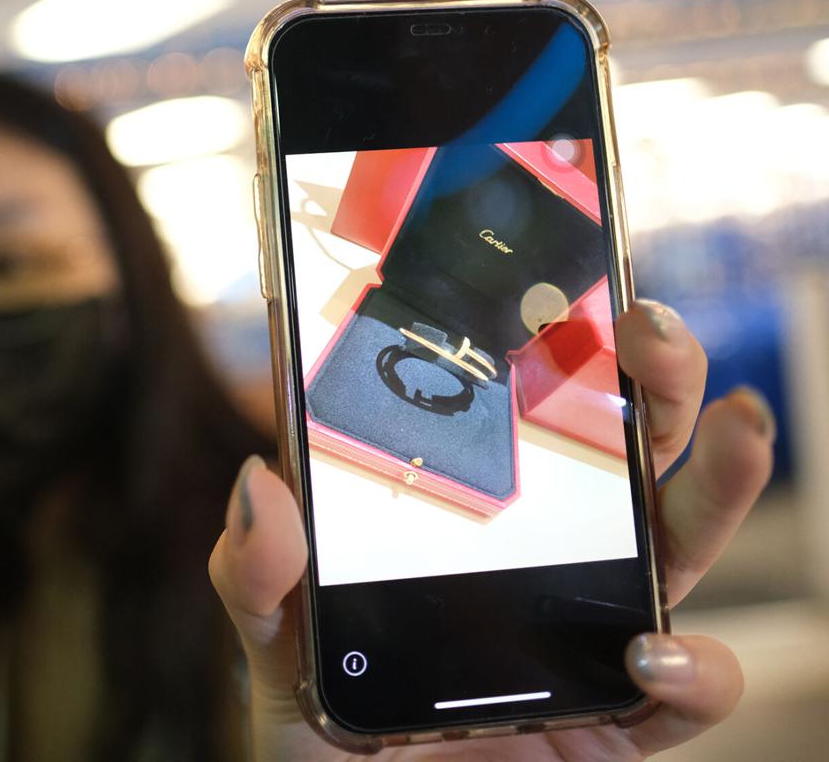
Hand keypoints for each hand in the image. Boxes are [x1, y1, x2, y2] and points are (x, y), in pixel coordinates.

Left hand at [208, 299, 774, 759]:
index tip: (538, 285)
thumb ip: (259, 578)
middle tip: (647, 326)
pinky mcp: (624, 724)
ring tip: (743, 423)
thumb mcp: (277, 654)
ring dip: (724, 479)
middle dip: (651, 380)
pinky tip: (650, 651)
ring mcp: (587, 638)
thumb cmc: (325, 741)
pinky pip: (689, 690)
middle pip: (618, 458)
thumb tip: (259, 481)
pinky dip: (695, 667)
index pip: (511, 426)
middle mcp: (538, 567)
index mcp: (463, 527)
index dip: (537, 354)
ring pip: (680, 544)